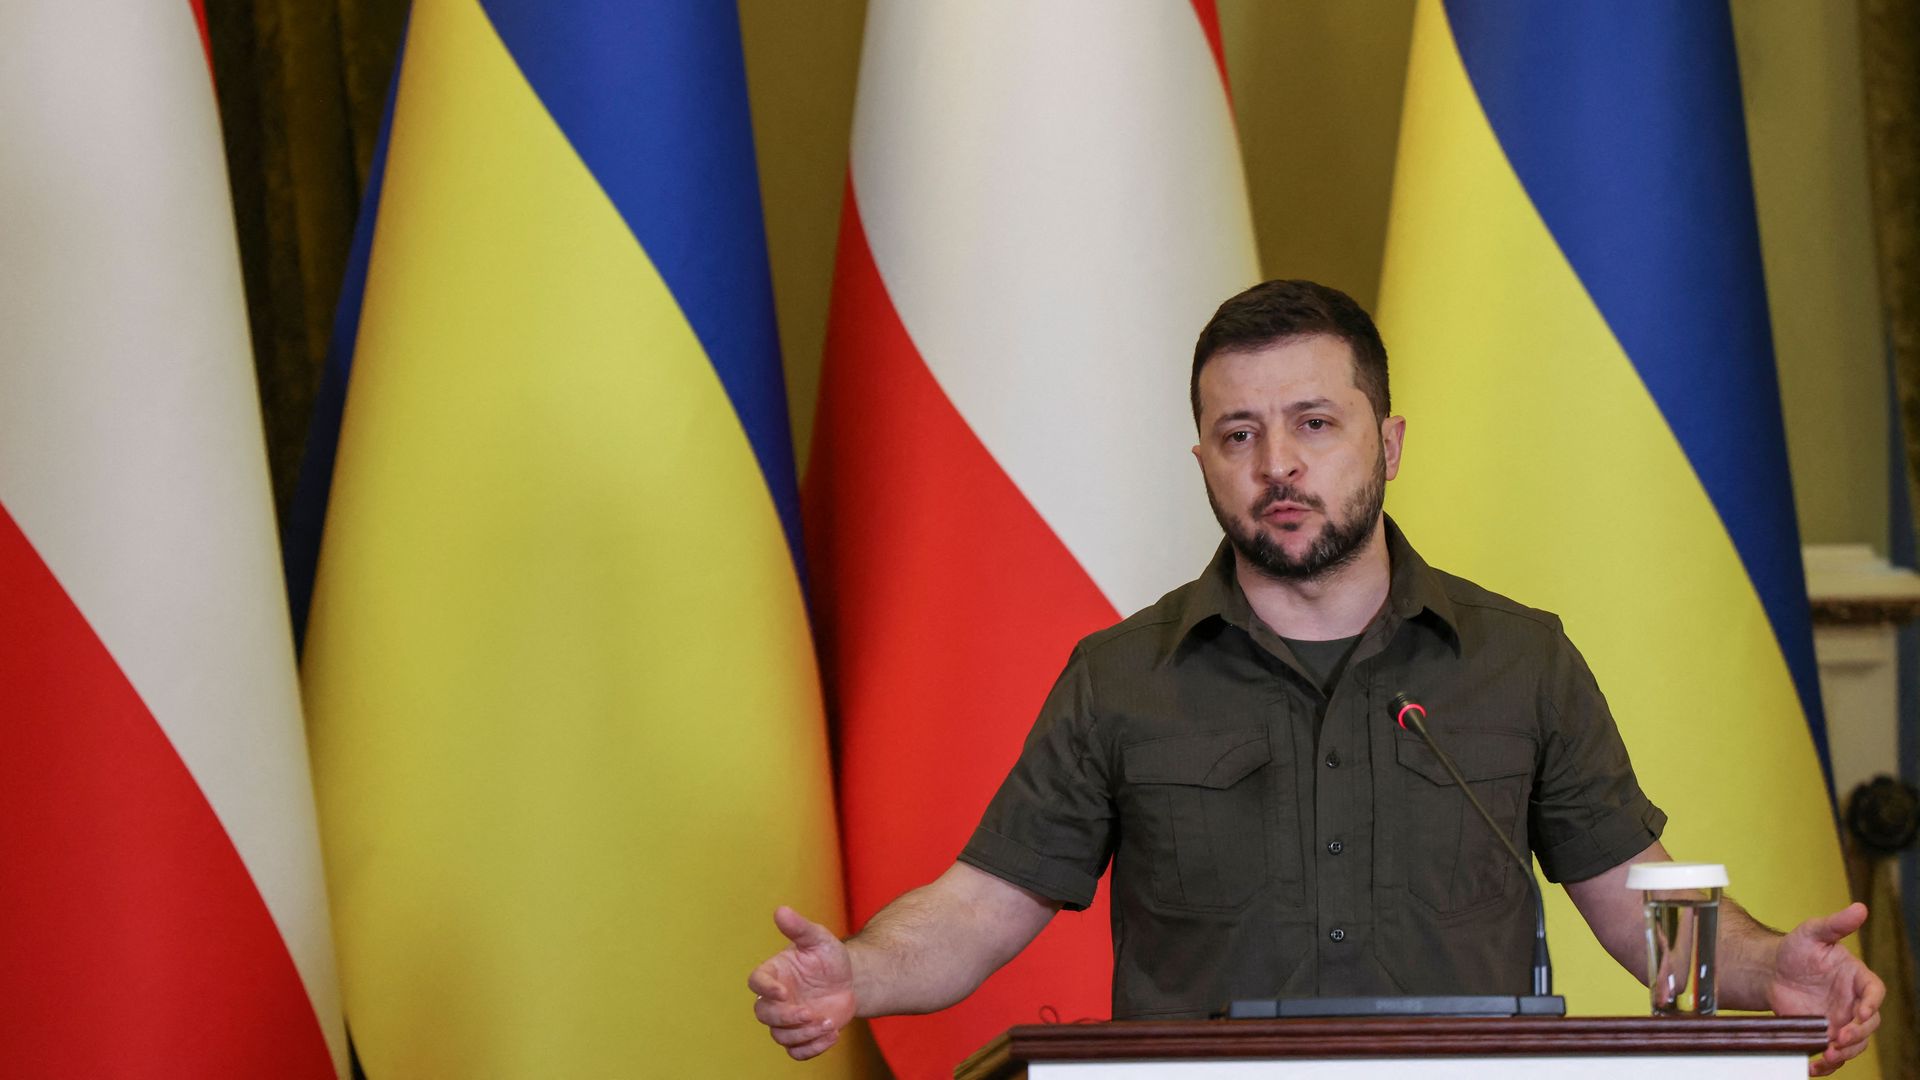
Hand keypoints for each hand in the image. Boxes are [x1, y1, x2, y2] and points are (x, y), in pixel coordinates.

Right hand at [748, 906, 856, 1060]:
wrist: (851, 981)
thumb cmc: (829, 957)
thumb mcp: (818, 939)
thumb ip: (799, 928)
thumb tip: (781, 910)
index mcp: (775, 973)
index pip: (756, 982)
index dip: (765, 989)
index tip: (783, 992)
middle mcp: (777, 998)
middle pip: (764, 1014)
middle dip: (786, 1017)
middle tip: (811, 1013)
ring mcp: (787, 1019)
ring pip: (780, 1036)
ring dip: (803, 1034)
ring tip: (829, 1023)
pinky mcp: (801, 1035)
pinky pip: (796, 1052)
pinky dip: (812, 1048)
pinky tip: (832, 1034)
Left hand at [1763, 902, 1884, 1075]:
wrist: (1772, 971)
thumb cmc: (1797, 950)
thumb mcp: (1813, 932)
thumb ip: (1836, 924)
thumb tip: (1860, 908)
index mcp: (1858, 978)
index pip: (1875, 993)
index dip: (1871, 1003)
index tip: (1860, 1012)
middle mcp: (1854, 1003)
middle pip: (1869, 1024)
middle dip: (1858, 1033)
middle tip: (1839, 1037)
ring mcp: (1841, 1021)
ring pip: (1854, 1044)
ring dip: (1846, 1053)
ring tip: (1829, 1054)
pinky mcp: (1825, 1034)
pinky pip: (1832, 1054)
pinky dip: (1826, 1064)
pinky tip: (1814, 1066)